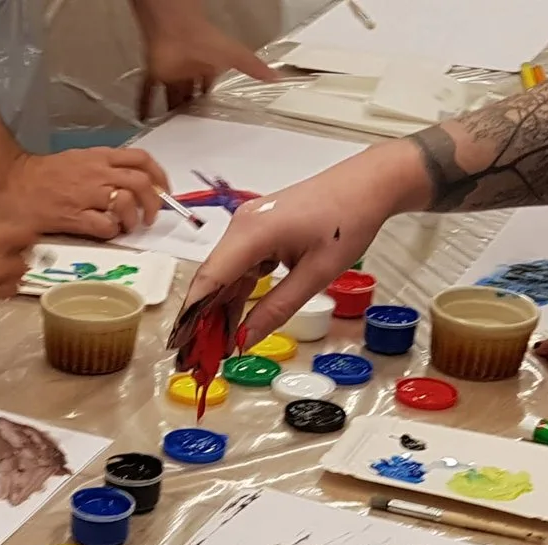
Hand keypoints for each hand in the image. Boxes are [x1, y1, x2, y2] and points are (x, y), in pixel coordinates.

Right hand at [0, 148, 167, 239]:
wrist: (12, 181)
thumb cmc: (43, 174)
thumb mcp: (78, 159)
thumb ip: (104, 168)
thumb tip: (130, 184)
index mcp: (99, 158)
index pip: (142, 159)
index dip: (159, 177)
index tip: (163, 191)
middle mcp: (97, 173)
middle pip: (141, 183)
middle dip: (154, 203)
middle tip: (150, 217)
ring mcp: (86, 195)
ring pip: (126, 203)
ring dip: (133, 219)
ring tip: (127, 226)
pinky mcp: (73, 216)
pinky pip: (105, 226)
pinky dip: (112, 231)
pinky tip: (106, 232)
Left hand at [142, 19, 278, 116]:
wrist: (177, 27)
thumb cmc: (204, 38)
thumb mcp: (235, 56)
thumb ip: (254, 67)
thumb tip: (277, 77)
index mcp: (207, 67)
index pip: (209, 88)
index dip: (208, 101)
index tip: (210, 116)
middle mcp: (188, 71)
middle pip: (188, 95)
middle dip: (189, 110)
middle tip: (189, 129)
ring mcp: (170, 73)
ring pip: (169, 96)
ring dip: (169, 111)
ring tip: (169, 131)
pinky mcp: (154, 74)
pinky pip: (147, 93)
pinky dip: (144, 106)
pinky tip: (142, 120)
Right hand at [177, 143, 423, 353]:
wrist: (367, 184)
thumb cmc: (348, 221)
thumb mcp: (316, 274)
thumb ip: (278, 308)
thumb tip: (246, 339)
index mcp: (251, 233)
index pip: (209, 280)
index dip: (191, 316)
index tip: (180, 346)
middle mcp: (240, 227)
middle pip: (211, 280)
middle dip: (201, 319)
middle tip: (196, 357)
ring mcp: (247, 227)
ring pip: (224, 275)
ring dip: (217, 309)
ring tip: (213, 346)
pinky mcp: (257, 230)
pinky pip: (238, 266)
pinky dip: (235, 293)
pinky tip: (233, 319)